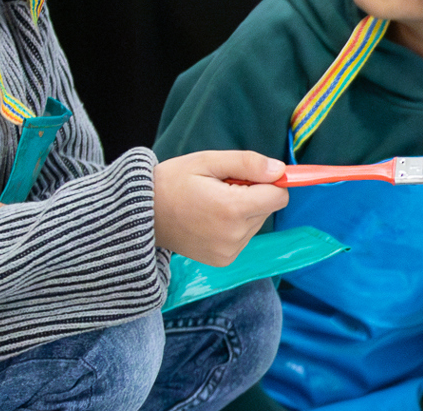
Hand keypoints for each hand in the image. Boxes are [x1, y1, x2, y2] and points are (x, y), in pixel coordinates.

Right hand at [152, 151, 288, 266]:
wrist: (142, 215)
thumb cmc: (173, 182)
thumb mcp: (208, 161)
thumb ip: (247, 163)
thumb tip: (279, 170)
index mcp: (233, 209)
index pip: (279, 196)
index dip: (269, 181)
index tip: (250, 174)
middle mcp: (234, 235)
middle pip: (268, 209)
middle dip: (253, 194)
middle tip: (221, 187)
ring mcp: (228, 251)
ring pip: (257, 223)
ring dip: (243, 211)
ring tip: (212, 203)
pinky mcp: (223, 260)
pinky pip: (244, 237)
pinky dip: (234, 226)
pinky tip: (210, 218)